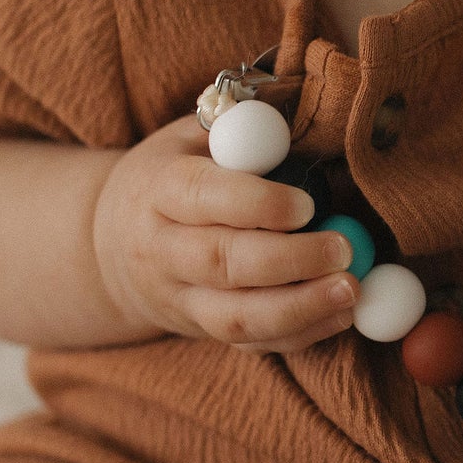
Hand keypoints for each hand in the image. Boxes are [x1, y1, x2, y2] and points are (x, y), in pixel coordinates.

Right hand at [92, 115, 358, 352]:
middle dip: (289, 260)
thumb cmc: (173, 175)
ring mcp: (178, 298)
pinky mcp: (200, 330)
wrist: (111, 244)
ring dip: (299, 309)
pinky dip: (299, 334)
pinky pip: (250, 342)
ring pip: (234, 317)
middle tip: (344, 250)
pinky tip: (340, 315)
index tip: (307, 204)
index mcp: (159, 188)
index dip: (257, 203)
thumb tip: (308, 120)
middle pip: (221, 262)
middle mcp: (161, 249)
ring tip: (351, 291)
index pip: (203, 197)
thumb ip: (245, 131)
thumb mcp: (193, 137)